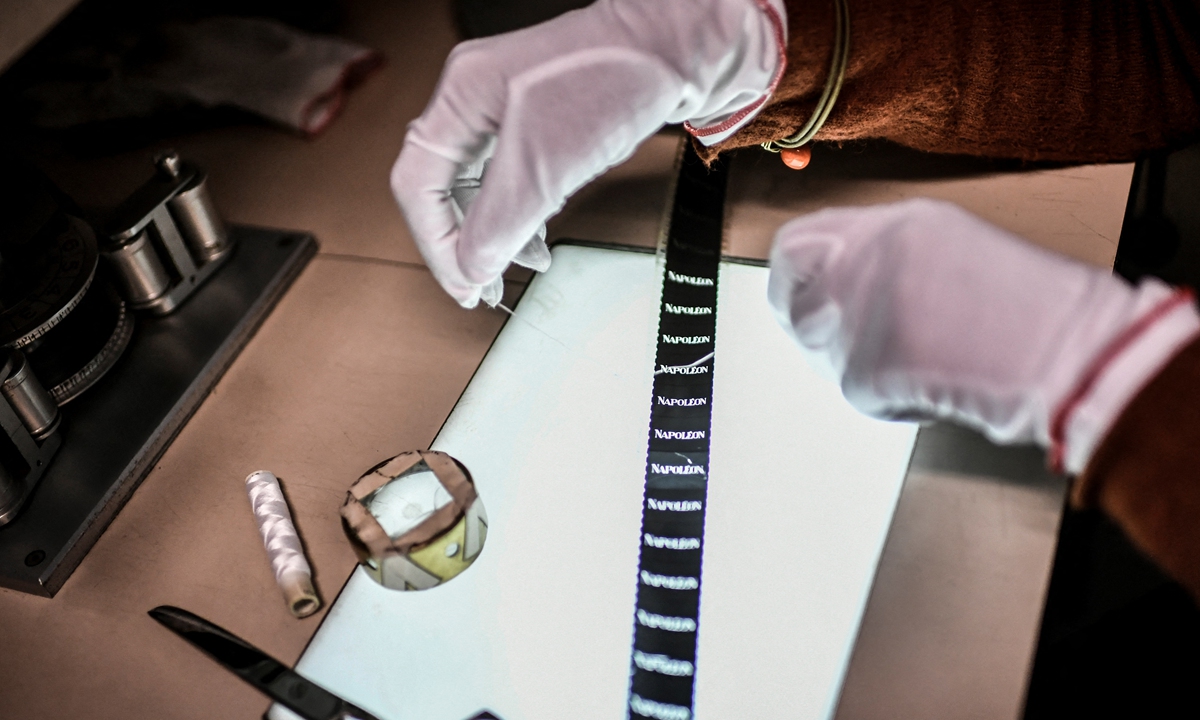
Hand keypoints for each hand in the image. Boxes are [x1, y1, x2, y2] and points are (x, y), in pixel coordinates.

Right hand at [391, 0, 785, 306]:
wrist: (678, 48)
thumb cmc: (616, 76)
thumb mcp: (544, 167)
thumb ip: (498, 225)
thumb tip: (471, 267)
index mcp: (460, 95)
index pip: (417, 183)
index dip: (434, 242)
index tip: (463, 284)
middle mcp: (476, 97)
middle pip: (443, 186)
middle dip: (461, 242)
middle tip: (480, 288)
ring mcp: (507, 106)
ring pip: (479, 185)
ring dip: (491, 232)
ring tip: (508, 270)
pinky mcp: (541, 119)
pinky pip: (512, 176)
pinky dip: (518, 213)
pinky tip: (533, 238)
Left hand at [767, 198, 1199, 472]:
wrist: (1067, 351)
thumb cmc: (1034, 310)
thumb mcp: (957, 251)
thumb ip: (892, 263)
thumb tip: (843, 292)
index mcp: (895, 223)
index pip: (797, 242)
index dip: (792, 277)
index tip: (799, 297)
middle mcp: (865, 259)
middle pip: (790, 297)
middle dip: (804, 325)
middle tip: (842, 346)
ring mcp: (858, 313)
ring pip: (826, 352)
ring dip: (862, 366)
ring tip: (927, 364)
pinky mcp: (862, 368)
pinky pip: (863, 395)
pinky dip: (896, 402)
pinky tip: (940, 388)